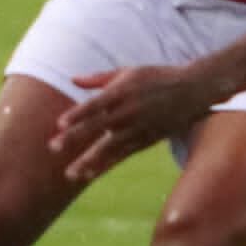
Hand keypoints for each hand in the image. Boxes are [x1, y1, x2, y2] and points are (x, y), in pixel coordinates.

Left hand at [52, 62, 219, 181]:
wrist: (192, 90)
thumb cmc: (157, 76)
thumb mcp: (129, 72)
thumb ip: (99, 78)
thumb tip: (72, 80)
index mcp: (123, 90)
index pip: (95, 104)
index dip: (77, 114)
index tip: (59, 124)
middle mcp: (129, 111)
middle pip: (97, 127)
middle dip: (74, 138)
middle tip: (53, 148)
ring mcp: (138, 128)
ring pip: (109, 147)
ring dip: (88, 160)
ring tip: (70, 174)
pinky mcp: (146, 140)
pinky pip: (123, 155)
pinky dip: (106, 165)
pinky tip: (90, 174)